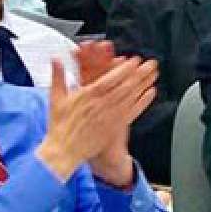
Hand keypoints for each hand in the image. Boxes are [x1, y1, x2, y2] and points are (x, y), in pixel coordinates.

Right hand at [37, 56, 156, 185]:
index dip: (125, 68)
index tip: (135, 60)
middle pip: (126, 85)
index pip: (111, 77)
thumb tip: (56, 59)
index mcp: (88, 95)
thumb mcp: (56, 99)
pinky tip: (151, 92)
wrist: (63, 151)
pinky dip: (144, 101)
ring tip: (154, 73)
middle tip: (151, 63)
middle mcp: (102, 103)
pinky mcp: (116, 126)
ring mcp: (111, 115)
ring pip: (132, 95)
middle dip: (140, 73)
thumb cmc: (59, 126)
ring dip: (144, 83)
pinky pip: (133, 111)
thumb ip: (58, 76)